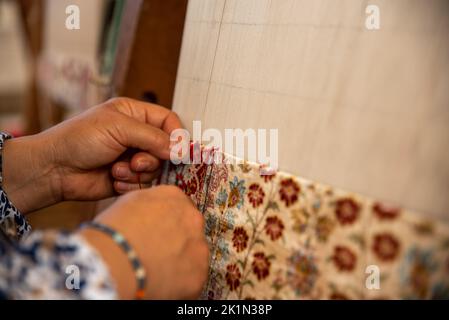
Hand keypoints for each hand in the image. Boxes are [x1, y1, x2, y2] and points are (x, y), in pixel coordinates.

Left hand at [2, 97, 181, 212]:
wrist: (54, 169)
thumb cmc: (81, 139)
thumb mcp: (119, 128)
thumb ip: (153, 137)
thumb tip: (181, 150)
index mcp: (134, 115)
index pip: (168, 121)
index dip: (177, 135)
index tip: (179, 151)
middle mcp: (136, 135)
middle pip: (166, 148)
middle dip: (152, 158)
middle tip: (137, 163)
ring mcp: (132, 158)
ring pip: (156, 169)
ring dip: (138, 173)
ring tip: (117, 170)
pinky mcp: (127, 178)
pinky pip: (144, 184)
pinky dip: (131, 185)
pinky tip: (114, 180)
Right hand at [78, 186, 209, 299]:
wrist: (113, 261)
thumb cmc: (112, 233)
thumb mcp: (128, 203)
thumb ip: (149, 204)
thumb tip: (151, 212)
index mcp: (174, 197)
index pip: (178, 208)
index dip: (166, 223)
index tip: (158, 234)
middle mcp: (192, 218)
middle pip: (189, 231)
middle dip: (177, 242)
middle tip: (156, 254)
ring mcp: (198, 246)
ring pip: (193, 255)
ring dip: (180, 262)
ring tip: (156, 270)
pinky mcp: (199, 273)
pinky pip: (192, 279)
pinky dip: (180, 284)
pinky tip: (160, 282)